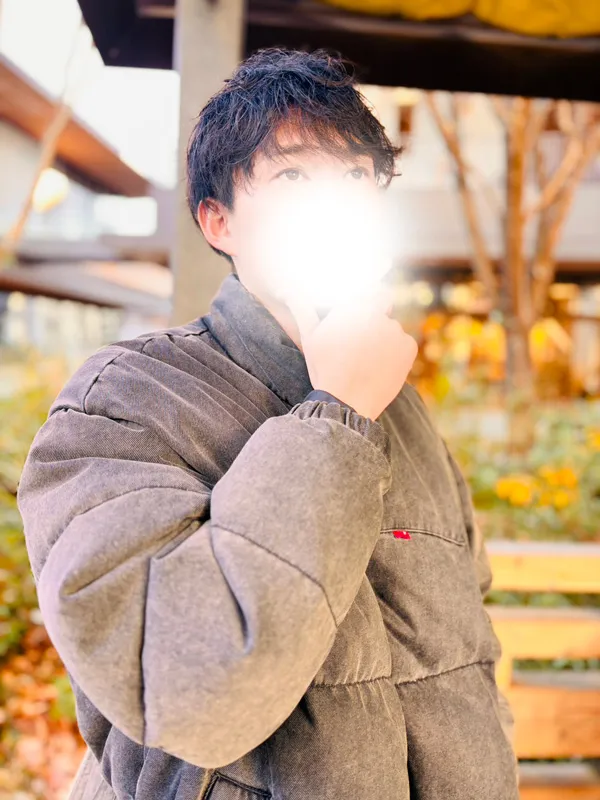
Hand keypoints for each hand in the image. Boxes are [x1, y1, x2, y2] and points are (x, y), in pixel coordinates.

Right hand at [287, 288, 417, 420]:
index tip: (360, 320)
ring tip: (369, 361)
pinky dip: (397, 353)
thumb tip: (285, 288)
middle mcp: (376, 313)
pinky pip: (404, 343)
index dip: (366, 303)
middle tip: (361, 344)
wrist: (347, 402)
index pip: (369, 290)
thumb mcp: (310, 337)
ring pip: (392, 328)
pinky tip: (381, 367)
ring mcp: (395, 329)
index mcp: (352, 307)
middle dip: (375, 320)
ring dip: (385, 338)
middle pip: (382, 306)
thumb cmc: (325, 369)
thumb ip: (302, 308)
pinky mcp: (408, 346)